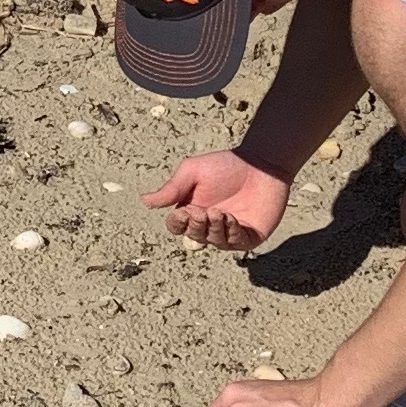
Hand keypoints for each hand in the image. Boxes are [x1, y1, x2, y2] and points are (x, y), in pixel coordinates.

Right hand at [144, 150, 289, 252]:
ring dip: (213, 229)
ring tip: (218, 212)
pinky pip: (235, 243)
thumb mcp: (193, 171)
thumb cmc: (226, 165)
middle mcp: (209, 224)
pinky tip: (231, 218)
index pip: (177, 226)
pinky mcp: (250, 236)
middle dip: (196, 226)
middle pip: (194, 236)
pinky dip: (230, 233)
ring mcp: (229, 232)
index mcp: (192, 210)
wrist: (261, 163)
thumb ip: (172, 188)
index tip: (184, 211)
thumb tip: (144, 200)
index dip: (178, 223)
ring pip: (214, 241)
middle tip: (201, 211)